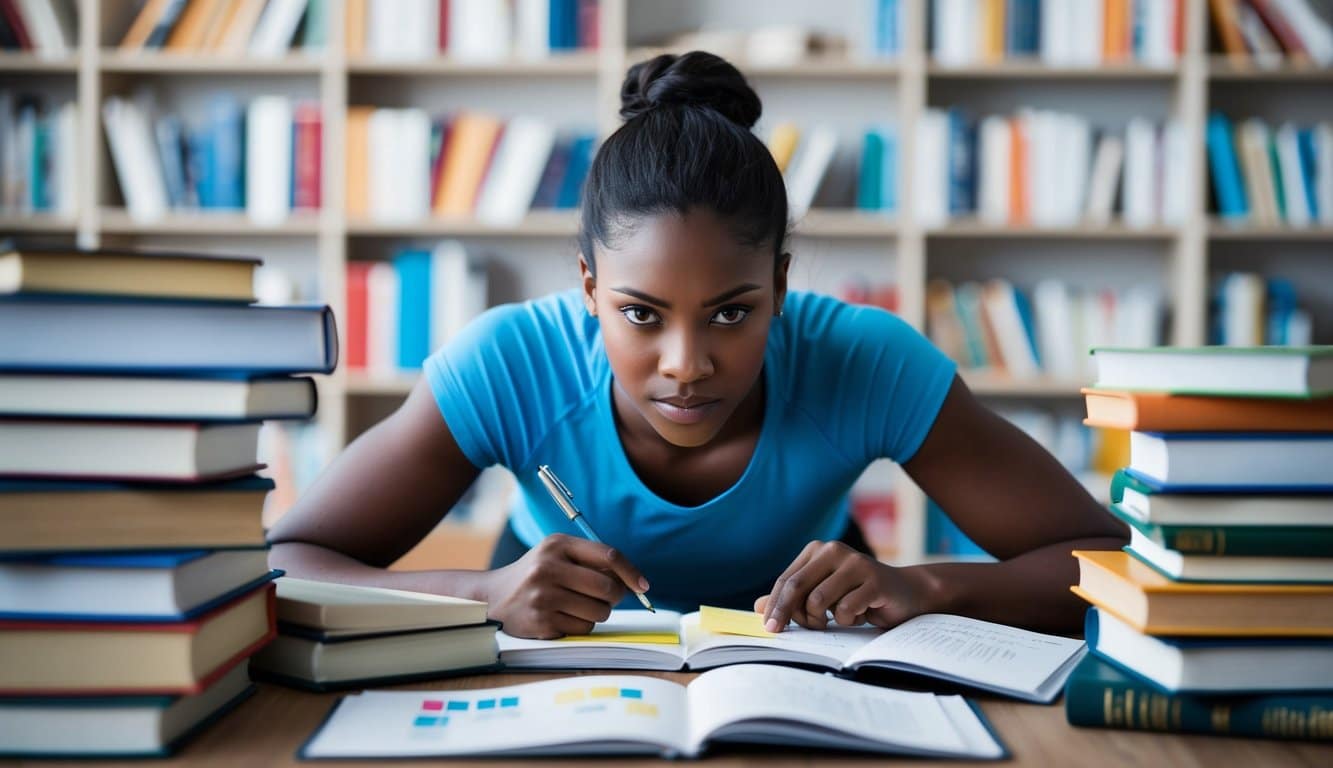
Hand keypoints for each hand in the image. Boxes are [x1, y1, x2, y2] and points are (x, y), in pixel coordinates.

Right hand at [481, 533, 649, 638]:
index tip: (643, 587)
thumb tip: (633, 582)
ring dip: (596, 614)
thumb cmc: (535, 576)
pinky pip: (583, 629)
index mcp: (557, 545)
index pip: (608, 555)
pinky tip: (561, 618)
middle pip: (608, 587)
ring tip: (575, 607)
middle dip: (613, 597)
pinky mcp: (541, 621)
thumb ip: (591, 561)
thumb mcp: (557, 556)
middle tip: (603, 599)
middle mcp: (548, 567)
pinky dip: (580, 626)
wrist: (493, 598)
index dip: (631, 572)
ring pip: (599, 612)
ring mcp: (543, 596)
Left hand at [754, 541, 935, 631]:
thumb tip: (758, 607)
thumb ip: (793, 598)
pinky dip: (847, 619)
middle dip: (789, 614)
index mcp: (818, 551)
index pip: (787, 580)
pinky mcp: (874, 580)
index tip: (768, 628)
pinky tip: (859, 614)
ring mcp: (855, 563)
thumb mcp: (823, 595)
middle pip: (797, 587)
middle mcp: (834, 551)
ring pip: (818, 600)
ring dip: (821, 620)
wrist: (906, 593)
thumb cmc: (859, 595)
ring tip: (833, 621)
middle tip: (783, 633)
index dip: (775, 605)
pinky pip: (845, 609)